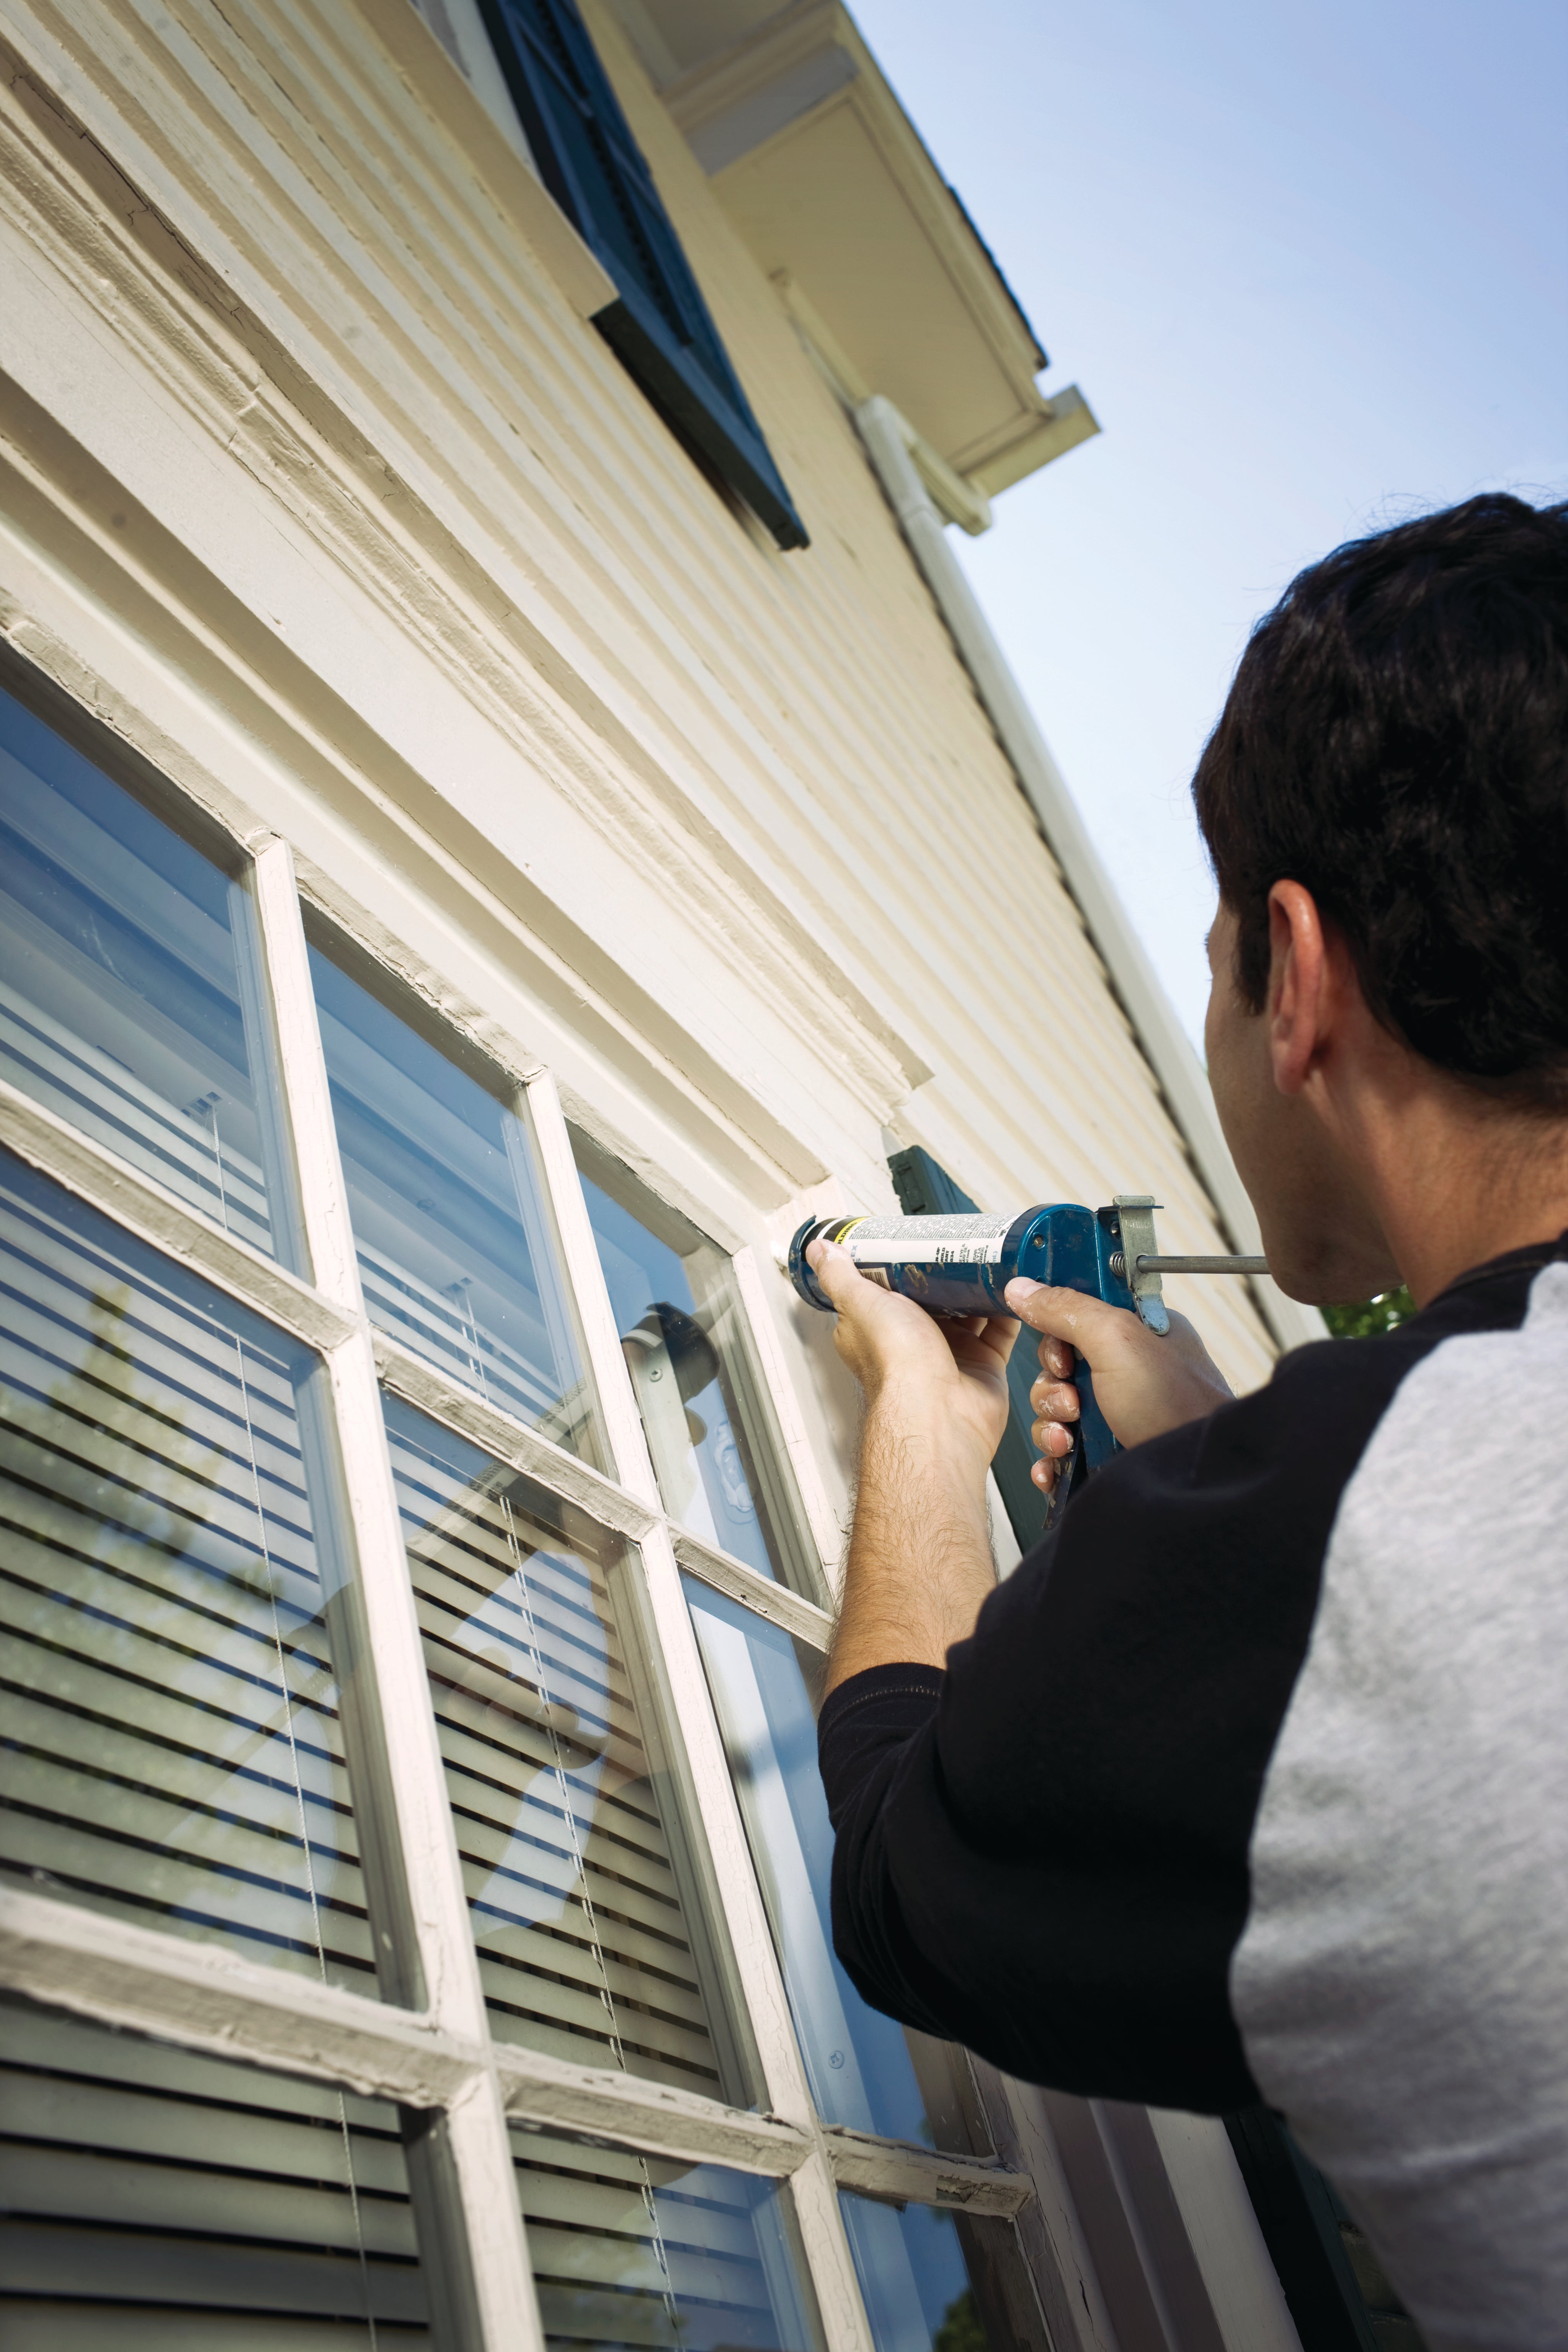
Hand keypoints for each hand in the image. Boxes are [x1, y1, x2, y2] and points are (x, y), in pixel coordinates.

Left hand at [805, 1238, 1016, 1470]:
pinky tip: (1010, 1288)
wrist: (939, 1413)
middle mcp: (912, 1344)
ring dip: (978, 1287)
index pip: (886, 1289)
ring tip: (989, 1258)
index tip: (916, 1240)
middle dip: (946, 1273)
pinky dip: (1006, 1309)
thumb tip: (818, 1251)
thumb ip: (839, 1276)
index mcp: (877, 1329)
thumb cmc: (896, 1367)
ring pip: (969, 1311)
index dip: (899, 1265)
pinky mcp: (982, 1364)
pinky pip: (1000, 1330)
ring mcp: (949, 1354)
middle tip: (960, 1243)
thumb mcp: (860, 1304)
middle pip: (932, 1298)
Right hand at [1003, 1278, 1232, 1493]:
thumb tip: (1024, 1288)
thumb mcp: (1118, 1340)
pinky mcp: (1106, 1452)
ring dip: (1049, 1426)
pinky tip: (1056, 1464)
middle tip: (1073, 1402)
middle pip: (1059, 1369)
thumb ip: (1068, 1309)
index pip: (1078, 1319)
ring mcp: (1117, 1415)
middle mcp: (1128, 1373)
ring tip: (1068, 1440)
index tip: (1063, 1356)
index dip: (1058, 1338)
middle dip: (1053, 1390)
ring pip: (1056, 1411)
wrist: (1193, 1476)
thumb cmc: (1175, 1406)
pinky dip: (1052, 1458)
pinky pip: (1061, 1450)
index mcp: (1139, 1334)